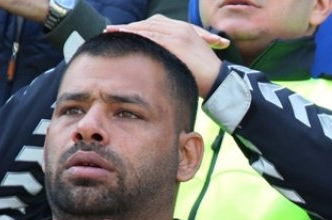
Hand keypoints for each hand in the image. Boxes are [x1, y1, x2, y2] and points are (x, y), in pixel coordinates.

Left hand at [106, 16, 229, 97]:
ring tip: (111, 32)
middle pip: (150, 23)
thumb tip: (158, 61)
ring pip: (148, 28)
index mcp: (186, 30)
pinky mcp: (177, 43)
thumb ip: (174, 55)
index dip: (139, 27)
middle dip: (130, 27)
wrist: (221, 83)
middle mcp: (182, 28)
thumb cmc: (206, 79)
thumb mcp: (188, 61)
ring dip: (128, 30)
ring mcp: (179, 34)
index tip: (122, 31)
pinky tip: (123, 38)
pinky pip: (152, 36)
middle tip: (111, 30)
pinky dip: (135, 36)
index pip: (157, 24)